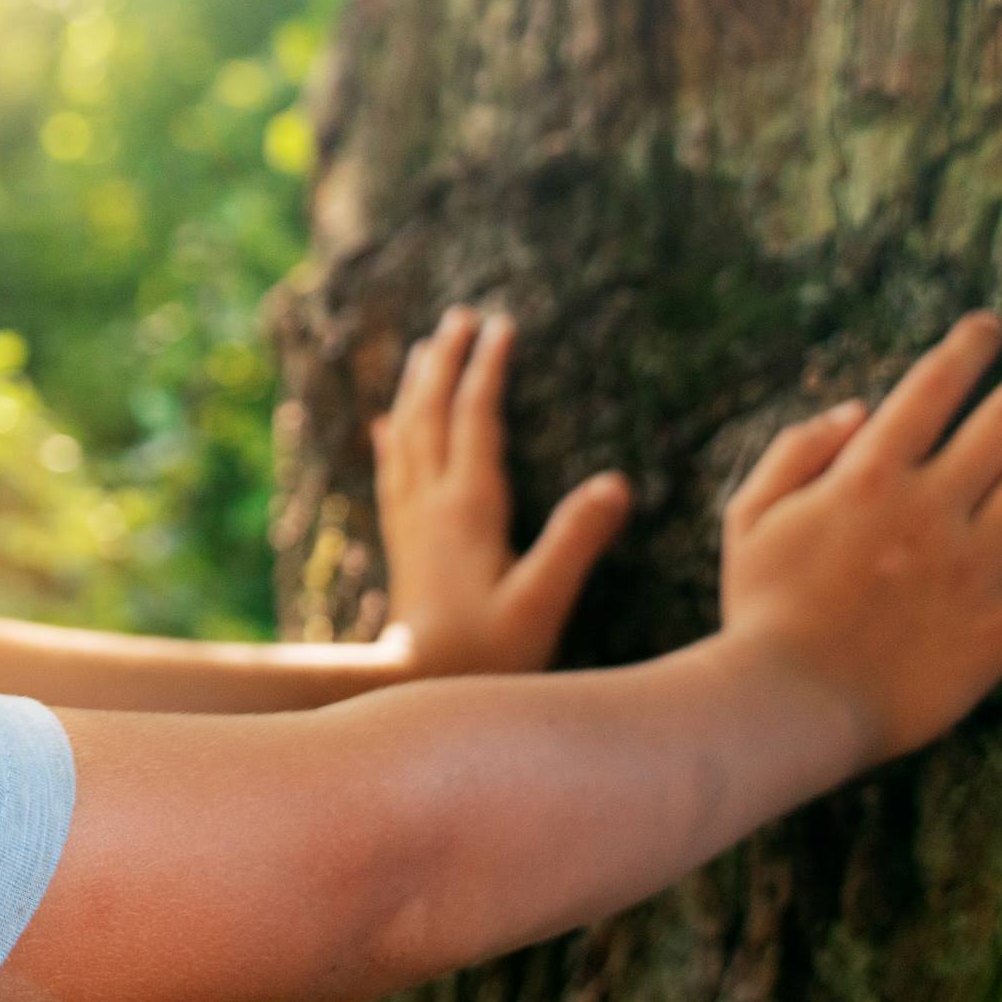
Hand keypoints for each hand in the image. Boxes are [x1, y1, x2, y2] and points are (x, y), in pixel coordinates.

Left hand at [370, 303, 632, 677]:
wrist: (413, 688)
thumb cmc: (486, 653)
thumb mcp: (542, 601)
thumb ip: (575, 542)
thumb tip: (615, 484)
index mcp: (468, 507)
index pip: (477, 418)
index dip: (488, 368)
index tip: (501, 323)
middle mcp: (432, 502)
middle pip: (434, 412)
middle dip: (447, 360)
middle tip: (460, 314)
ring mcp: (412, 520)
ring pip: (408, 432)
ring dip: (418, 386)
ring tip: (424, 348)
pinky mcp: (403, 541)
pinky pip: (393, 471)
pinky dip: (392, 437)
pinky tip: (385, 423)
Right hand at [716, 310, 1001, 770]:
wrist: (790, 703)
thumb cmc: (760, 610)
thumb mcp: (749, 515)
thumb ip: (796, 451)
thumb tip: (857, 408)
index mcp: (868, 474)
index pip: (933, 387)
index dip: (969, 348)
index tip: (994, 326)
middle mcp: (933, 506)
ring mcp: (976, 564)